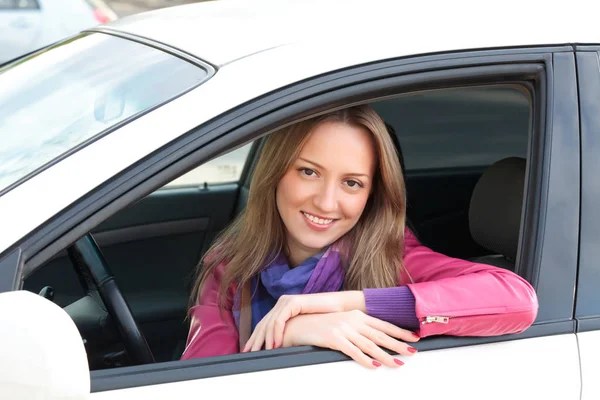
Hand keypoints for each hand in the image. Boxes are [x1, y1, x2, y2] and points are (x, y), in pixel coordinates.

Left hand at [244, 291, 365, 351]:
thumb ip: (291, 330)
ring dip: (265, 338)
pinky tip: (275, 343)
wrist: (339, 308)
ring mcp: (286, 301)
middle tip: (248, 353)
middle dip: (255, 339)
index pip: (264, 324)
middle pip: (263, 323)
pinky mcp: (293, 302)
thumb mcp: (303, 325)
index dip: (255, 337)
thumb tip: (281, 345)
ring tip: (264, 352)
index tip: (249, 350)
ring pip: (269, 322)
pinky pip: (280, 320)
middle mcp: (282, 303)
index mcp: (282, 308)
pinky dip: (276, 332)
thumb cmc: (324, 318)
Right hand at [282, 310, 419, 368]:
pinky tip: (374, 365)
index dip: (399, 331)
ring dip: (385, 355)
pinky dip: (365, 359)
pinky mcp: (334, 338)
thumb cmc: (322, 325)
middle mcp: (353, 320)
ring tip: (398, 363)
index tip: (413, 337)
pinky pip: (353, 351)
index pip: (383, 324)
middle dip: (398, 344)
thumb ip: (358, 328)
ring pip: (370, 345)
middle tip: (412, 352)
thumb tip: (374, 338)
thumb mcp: (343, 322)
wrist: (299, 324)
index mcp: (357, 315)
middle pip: (380, 335)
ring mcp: (344, 329)